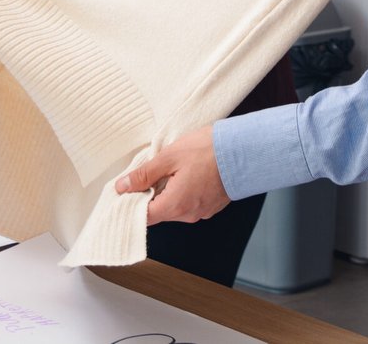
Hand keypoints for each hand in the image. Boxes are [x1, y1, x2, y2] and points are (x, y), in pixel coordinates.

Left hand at [114, 125, 229, 224]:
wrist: (245, 149)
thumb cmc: (209, 150)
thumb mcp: (169, 157)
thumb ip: (144, 174)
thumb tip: (123, 186)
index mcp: (176, 206)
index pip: (144, 218)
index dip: (131, 205)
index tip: (125, 191)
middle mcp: (189, 214)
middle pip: (159, 212)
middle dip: (150, 194)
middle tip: (148, 172)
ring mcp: (202, 211)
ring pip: (174, 207)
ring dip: (167, 191)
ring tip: (170, 169)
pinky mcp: (211, 205)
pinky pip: (189, 203)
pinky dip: (182, 191)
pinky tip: (185, 173)